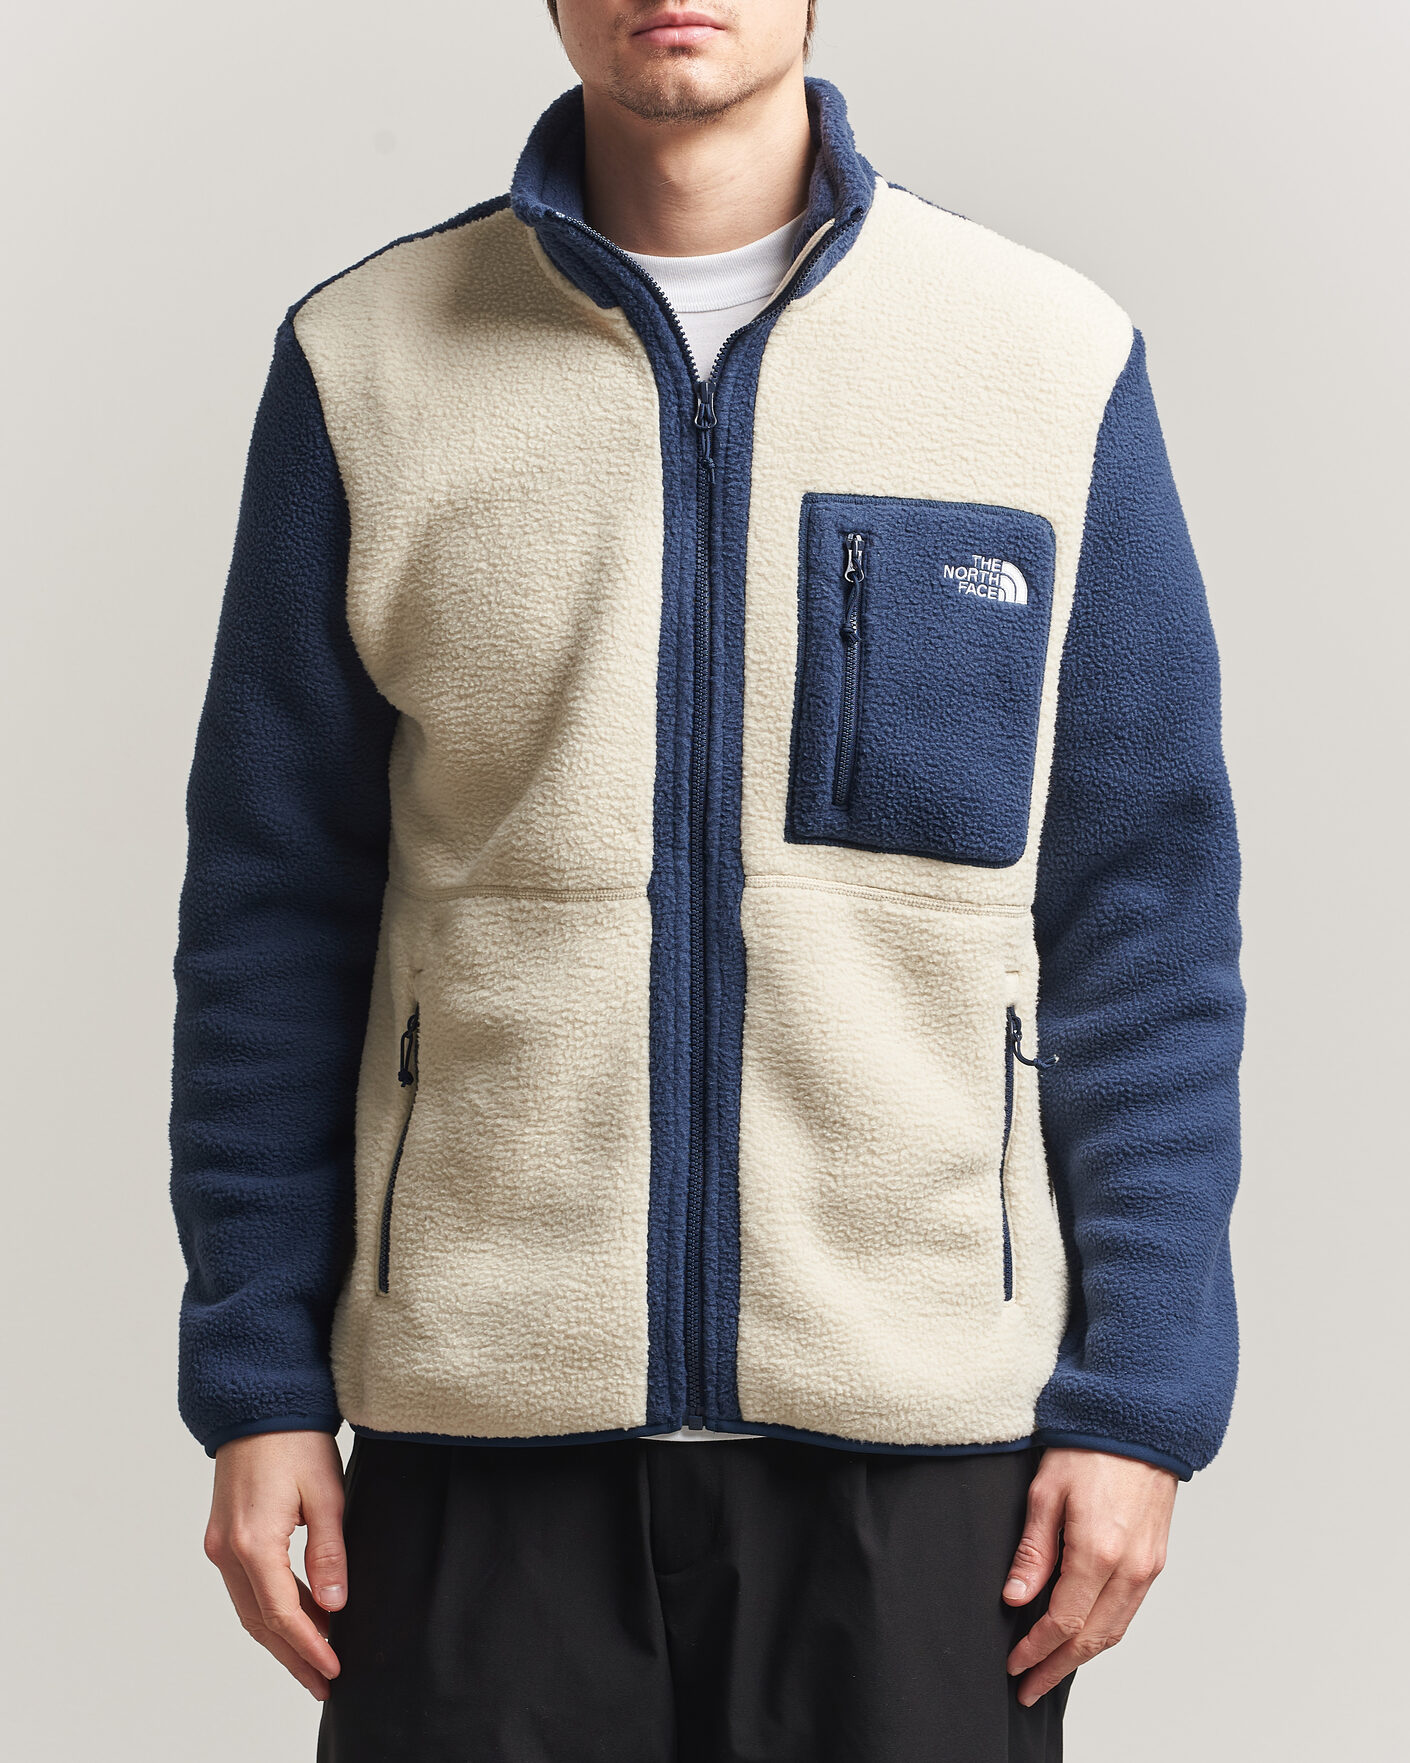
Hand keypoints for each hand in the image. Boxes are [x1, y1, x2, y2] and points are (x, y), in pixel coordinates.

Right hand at [203, 1430, 347, 1700]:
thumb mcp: (325, 1493)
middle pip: (259, 1622)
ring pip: (249, 1609)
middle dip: (292, 1656)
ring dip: (280, 1638)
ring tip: (315, 1661)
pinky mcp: (223, 1536)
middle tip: (324, 1683)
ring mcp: (220, 1545)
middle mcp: (227, 1550)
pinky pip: (246, 1588)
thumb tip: (335, 1603)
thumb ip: (329, 1551)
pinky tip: (300, 1618)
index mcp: (253, 1541)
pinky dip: (271, 1610)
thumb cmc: (295, 1440)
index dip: (308, 1646)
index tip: (333, 1669)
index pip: (281, 1613)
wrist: (257, 1404)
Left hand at [1003, 1448, 1175, 1705]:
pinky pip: (1127, 1612)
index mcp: (1099, 1551)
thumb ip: (1033, 1551)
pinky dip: (1103, 1634)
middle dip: (1056, 1667)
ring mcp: (1148, 1568)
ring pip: (1114, 1631)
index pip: (1064, 1621)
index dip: (1036, 1648)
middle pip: (1092, 1639)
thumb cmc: (1088, 1448)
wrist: (1140, 1424)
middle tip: (1027, 1688)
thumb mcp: (1046, 1491)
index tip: (1013, 1663)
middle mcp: (1130, 1568)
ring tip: (1049, 1672)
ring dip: (1081, 1658)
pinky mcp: (1155, 1561)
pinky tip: (1081, 1639)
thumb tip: (1015, 1599)